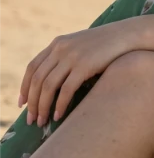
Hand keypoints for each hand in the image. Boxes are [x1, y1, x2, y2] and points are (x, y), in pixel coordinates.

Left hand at [18, 22, 138, 127]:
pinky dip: (60, 105)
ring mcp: (72, 56)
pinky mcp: (84, 66)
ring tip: (42, 121)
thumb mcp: (80, 45)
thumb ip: (64, 56)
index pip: (32, 67)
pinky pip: (66, 90)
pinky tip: (59, 115)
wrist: (127, 36)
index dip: (24, 87)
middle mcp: (61, 48)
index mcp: (57, 43)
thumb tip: (50, 82)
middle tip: (31, 120)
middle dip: (32, 102)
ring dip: (43, 107)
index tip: (22, 104)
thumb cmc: (105, 45)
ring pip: (48, 86)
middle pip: (37, 79)